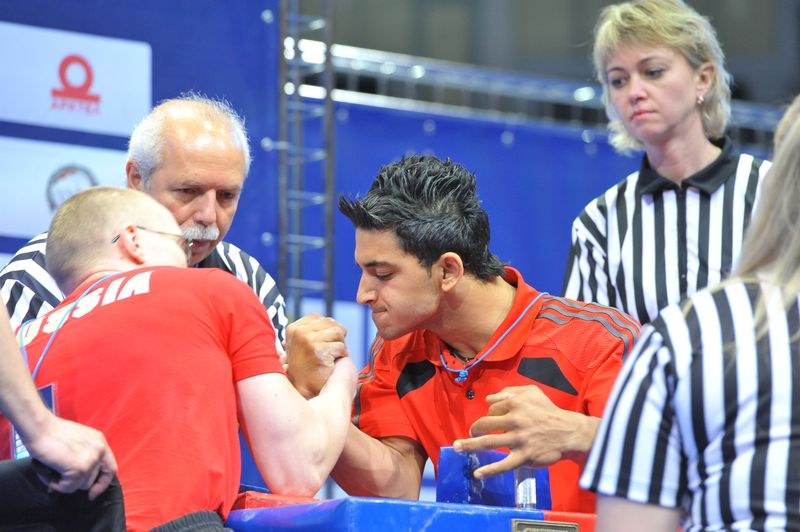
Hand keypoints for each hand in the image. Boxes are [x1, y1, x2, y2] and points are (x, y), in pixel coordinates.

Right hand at [24, 414, 116, 499]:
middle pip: (92, 480)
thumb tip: (84, 475)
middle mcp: (99, 450)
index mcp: (100, 442)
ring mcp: (90, 460)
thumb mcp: (78, 441)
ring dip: (64, 483)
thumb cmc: (52, 433)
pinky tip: (48, 473)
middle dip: (76, 482)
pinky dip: (55, 484)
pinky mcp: (79, 469)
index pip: (110, 468)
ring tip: (52, 472)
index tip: (92, 493)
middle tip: (59, 476)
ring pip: (80, 486)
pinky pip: (68, 488)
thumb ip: (85, 454)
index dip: (102, 483)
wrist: (39, 427)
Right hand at [284, 313, 348, 398]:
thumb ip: (312, 330)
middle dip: (336, 337)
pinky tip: (332, 364)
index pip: (320, 317)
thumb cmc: (306, 369)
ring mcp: (308, 340)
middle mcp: (299, 332)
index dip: (327, 329)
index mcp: (293, 328)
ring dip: (340, 346)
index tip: (323, 344)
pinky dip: (342, 355)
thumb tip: (332, 320)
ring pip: (339, 333)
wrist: (304, 392)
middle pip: (332, 324)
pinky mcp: (319, 351)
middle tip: (329, 352)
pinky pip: (341, 347)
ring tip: (331, 357)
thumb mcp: (302, 345)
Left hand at [452, 385, 597, 478]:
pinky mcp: (524, 457)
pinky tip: (478, 473)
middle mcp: (514, 421)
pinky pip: (504, 465)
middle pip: (484, 424)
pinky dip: (490, 470)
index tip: (489, 421)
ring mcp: (518, 440)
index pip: (492, 409)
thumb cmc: (549, 411)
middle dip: (473, 429)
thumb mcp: (532, 392)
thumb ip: (510, 391)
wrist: (568, 432)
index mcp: (515, 404)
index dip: (488, 415)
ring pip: (489, 443)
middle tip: (469, 434)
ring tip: (457, 448)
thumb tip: (489, 399)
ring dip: (470, 446)